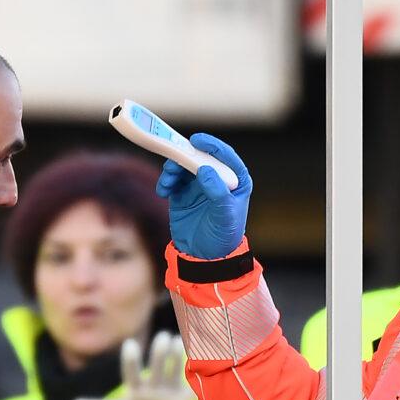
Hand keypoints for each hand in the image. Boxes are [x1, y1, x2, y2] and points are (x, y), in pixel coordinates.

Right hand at [70, 331, 193, 399]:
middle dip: (161, 355)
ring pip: (177, 373)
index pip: (132, 378)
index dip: (131, 361)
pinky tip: (195, 347)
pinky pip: (192, 376)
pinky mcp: (187, 395)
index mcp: (138, 397)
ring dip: (178, 355)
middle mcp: (157, 396)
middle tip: (163, 335)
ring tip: (177, 338)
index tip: (129, 343)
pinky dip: (194, 362)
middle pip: (159, 374)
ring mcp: (173, 395)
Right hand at [155, 133, 252, 259]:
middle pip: (200, 157)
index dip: (211, 146)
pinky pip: (172, 179)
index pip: (225, 156)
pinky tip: (163, 191)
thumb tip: (205, 169)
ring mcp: (199, 185)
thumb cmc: (223, 237)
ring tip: (168, 182)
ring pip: (183, 165)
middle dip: (185, 156)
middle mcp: (217, 179)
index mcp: (235, 181)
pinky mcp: (182, 193)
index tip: (196, 141)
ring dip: (173, 169)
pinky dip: (166, 181)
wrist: (205, 258)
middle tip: (173, 159)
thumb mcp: (224, 216)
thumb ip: (217, 192)